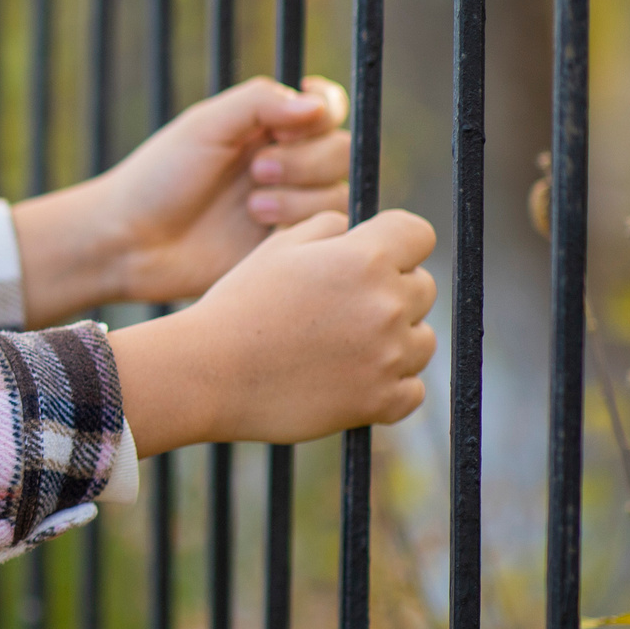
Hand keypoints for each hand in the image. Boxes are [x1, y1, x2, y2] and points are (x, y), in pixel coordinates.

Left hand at [11, 75, 351, 323]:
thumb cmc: (157, 178)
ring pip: (337, 193)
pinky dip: (300, 225)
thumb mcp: (204, 126)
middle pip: (340, 150)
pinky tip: (260, 229)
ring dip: (299, 196)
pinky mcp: (285, 248)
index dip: (323, 112)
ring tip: (252, 208)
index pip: (326, 108)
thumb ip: (259, 103)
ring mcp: (288, 208)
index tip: (292, 124)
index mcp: (266, 128)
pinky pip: (326, 234)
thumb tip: (317, 103)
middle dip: (305, 160)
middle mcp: (285, 166)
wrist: (130, 242)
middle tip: (256, 171)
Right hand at [106, 209, 438, 453]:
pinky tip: (351, 379)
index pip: (418, 235)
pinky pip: (412, 390)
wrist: (206, 373)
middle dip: (391, 292)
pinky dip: (389, 386)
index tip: (372, 258)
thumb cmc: (237, 307)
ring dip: (394, 340)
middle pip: (422, 288)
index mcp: (364, 258)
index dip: (396, 243)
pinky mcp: (380, 400)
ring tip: (343, 346)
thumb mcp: (275, 250)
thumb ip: (325, 228)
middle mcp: (385, 303)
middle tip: (342, 309)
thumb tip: (355, 229)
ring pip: (421, 340)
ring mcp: (387, 355)